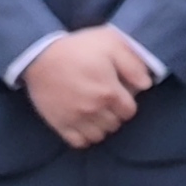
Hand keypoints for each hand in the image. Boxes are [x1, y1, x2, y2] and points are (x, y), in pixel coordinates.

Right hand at [22, 28, 149, 149]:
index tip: (118, 94)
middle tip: (105, 101)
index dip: (126, 103)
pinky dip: (84, 136)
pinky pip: (79, 142)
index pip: (129, 111)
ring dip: (100, 126)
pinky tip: (83, 123)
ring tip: (95, 112)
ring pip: (99, 136)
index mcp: (109, 92)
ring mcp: (76, 119)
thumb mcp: (111, 43)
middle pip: (115, 124)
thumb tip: (147, 84)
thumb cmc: (77, 47)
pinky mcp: (59, 124)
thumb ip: (133, 63)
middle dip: (114, 114)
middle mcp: (94, 109)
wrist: (39, 55)